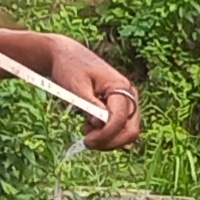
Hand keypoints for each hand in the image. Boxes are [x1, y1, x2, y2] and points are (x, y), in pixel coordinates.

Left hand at [42, 39, 143, 154]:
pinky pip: (121, 128)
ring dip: (109, 139)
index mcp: (121, 86)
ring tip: (86, 129)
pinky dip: (108, 135)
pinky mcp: (121, 107)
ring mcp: (127, 102)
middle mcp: (130, 95)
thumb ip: (90, 105)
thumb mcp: (76, 86)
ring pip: (128, 131)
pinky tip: (91, 127)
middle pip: (131, 129)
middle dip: (111, 142)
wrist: (68, 56)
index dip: (106, 134)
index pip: (120, 118)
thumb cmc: (70, 68)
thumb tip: (101, 124)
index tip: (86, 141)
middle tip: (88, 143)